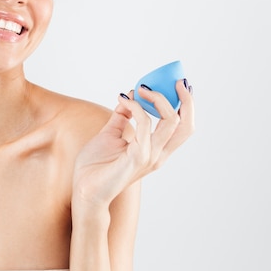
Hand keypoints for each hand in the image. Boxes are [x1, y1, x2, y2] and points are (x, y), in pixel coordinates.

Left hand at [73, 79, 194, 210]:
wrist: (84, 189)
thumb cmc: (96, 166)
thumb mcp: (110, 134)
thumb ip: (122, 116)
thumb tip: (128, 96)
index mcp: (155, 149)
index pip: (182, 126)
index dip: (186, 104)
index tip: (177, 84)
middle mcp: (158, 154)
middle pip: (186, 124)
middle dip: (185, 99)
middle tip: (176, 81)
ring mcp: (150, 156)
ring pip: (170, 121)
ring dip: (157, 99)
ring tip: (141, 89)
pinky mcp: (137, 158)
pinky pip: (144, 125)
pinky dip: (136, 107)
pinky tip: (123, 101)